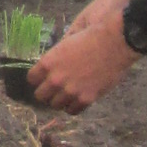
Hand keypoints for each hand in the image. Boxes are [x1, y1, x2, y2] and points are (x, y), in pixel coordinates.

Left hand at [28, 0, 142, 113]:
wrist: (114, 42)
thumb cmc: (91, 35)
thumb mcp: (66, 42)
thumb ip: (56, 55)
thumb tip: (51, 64)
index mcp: (48, 62)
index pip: (31, 79)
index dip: (38, 78)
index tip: (43, 78)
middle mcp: (55, 79)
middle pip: (40, 96)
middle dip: (46, 92)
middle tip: (54, 89)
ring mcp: (70, 91)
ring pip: (55, 105)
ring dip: (60, 100)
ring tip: (66, 94)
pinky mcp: (86, 98)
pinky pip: (72, 111)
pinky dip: (73, 106)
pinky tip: (77, 99)